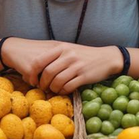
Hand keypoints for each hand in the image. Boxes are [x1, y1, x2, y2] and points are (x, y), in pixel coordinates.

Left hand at [2, 38, 121, 93]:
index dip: (32, 73)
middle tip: (43, 87)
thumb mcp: (68, 49)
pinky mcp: (84, 76)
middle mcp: (68, 55)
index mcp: (62, 47)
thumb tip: (34, 67)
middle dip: (43, 83)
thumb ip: (53, 55)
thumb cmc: (83, 55)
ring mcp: (77, 65)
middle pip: (47, 73)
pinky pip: (68, 87)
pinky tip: (63, 90)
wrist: (106, 58)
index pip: (39, 61)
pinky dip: (63, 91)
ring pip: (57, 81)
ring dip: (53, 89)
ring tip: (53, 89)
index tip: (32, 80)